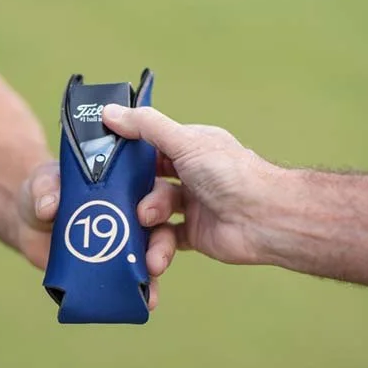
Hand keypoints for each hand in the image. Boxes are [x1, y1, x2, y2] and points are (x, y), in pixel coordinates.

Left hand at [15, 161, 176, 308]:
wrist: (30, 224)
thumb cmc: (45, 193)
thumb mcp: (43, 183)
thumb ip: (46, 189)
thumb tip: (49, 207)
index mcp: (126, 184)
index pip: (153, 187)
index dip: (157, 200)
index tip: (144, 214)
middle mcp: (135, 212)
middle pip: (162, 224)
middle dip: (162, 243)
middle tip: (154, 260)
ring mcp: (129, 241)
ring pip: (156, 253)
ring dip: (158, 268)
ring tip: (151, 285)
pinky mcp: (119, 267)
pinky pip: (137, 280)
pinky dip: (145, 291)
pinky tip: (148, 302)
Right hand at [102, 104, 281, 264]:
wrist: (265, 219)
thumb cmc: (232, 174)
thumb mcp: (185, 142)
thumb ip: (146, 127)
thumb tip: (110, 113)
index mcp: (190, 147)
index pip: (150, 148)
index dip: (127, 156)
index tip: (102, 165)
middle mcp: (190, 175)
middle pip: (147, 183)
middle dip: (135, 195)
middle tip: (130, 202)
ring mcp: (192, 205)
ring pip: (154, 214)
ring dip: (146, 223)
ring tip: (148, 225)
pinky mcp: (193, 235)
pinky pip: (165, 240)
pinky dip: (157, 247)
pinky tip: (155, 255)